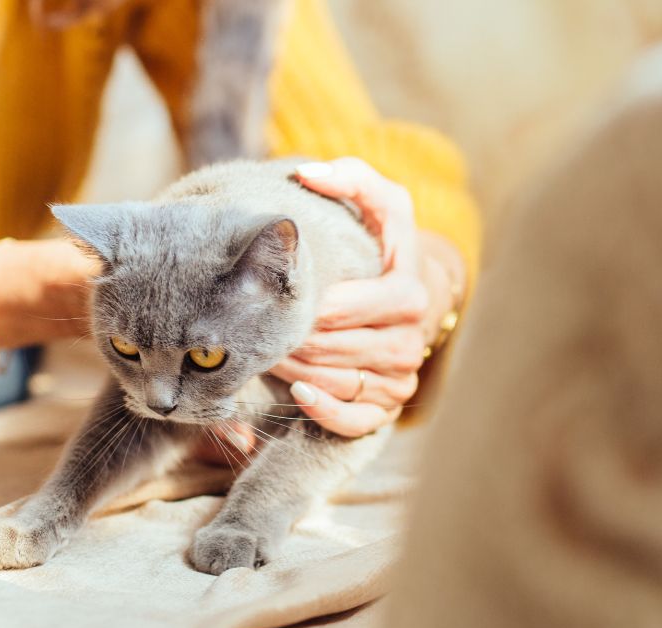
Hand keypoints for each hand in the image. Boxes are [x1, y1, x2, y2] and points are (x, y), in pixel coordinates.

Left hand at [269, 157, 453, 436]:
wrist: (406, 300)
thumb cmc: (380, 249)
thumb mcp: (380, 205)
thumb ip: (353, 179)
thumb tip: (309, 174)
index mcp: (409, 291)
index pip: (343, 305)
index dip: (302, 302)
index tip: (270, 291)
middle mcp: (410, 340)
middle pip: (330, 345)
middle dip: (288, 337)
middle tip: (250, 327)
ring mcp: (401, 378)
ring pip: (334, 380)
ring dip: (291, 368)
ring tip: (261, 351)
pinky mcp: (388, 409)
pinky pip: (353, 419)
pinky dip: (322, 409)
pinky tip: (296, 394)